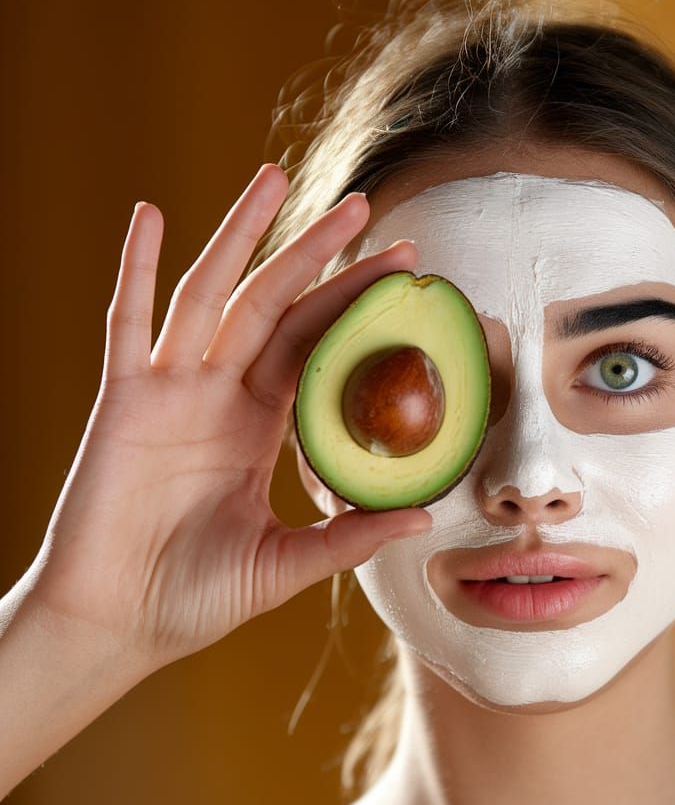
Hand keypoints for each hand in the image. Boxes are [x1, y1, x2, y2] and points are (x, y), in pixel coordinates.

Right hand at [23, 163, 429, 671]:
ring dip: (241, 237)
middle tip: (365, 206)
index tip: (402, 271)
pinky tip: (151, 217)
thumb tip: (425, 516)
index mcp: (259, 426)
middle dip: (316, 253)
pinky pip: (127, 325)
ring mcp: (169, 393)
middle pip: (274, 305)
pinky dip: (136, 270)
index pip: (315, 345)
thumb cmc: (197, 597)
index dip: (353, 305)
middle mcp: (219, 397)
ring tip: (275, 179)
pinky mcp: (122, 404)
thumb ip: (349, 536)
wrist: (120, 625)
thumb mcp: (288, 563)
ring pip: (210, 295)